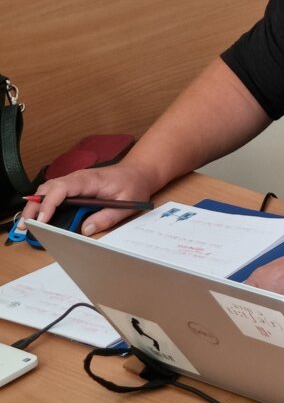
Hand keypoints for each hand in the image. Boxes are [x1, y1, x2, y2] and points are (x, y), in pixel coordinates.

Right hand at [18, 162, 159, 235]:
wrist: (138, 172)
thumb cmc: (133, 185)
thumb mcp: (128, 204)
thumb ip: (107, 217)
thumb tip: (85, 230)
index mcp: (90, 180)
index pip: (63, 188)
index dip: (50, 203)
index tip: (43, 219)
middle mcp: (78, 178)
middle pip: (48, 188)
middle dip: (35, 206)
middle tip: (25, 226)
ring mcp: (74, 181)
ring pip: (47, 190)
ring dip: (35, 205)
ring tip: (26, 224)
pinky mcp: (73, 186)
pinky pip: (53, 192)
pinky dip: (42, 203)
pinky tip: (37, 216)